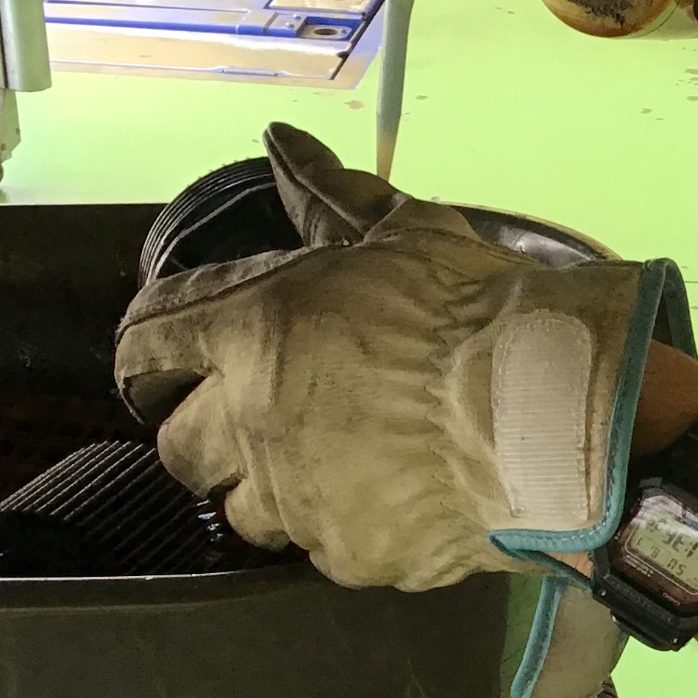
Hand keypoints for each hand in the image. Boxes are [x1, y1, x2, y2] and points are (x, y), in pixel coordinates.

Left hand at [114, 124, 672, 593]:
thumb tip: (280, 142)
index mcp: (251, 329)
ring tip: (327, 468)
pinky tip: (390, 501)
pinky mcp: (347, 555)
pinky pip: (323, 549)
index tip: (165, 359)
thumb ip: (331, 195)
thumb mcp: (406, 232)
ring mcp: (296, 498)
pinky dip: (344, 526)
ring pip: (242, 510)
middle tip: (254, 418)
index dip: (148, 351)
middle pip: (178, 447)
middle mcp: (251, 420)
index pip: (148, 341)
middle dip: (204, 432)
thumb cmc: (475, 308)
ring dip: (269, 488)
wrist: (550, 411)